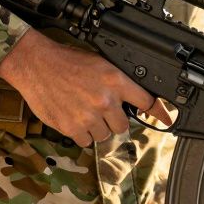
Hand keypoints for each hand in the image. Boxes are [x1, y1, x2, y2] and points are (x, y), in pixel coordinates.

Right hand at [0, 29, 170, 146]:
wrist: (37, 65)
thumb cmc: (66, 62)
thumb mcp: (100, 63)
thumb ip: (118, 81)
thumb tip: (133, 97)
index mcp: (115, 81)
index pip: (147, 102)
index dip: (157, 112)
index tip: (166, 120)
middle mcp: (105, 100)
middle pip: (124, 125)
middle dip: (114, 119)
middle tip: (101, 109)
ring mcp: (89, 116)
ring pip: (104, 134)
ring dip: (97, 127)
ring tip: (83, 111)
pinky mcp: (72, 127)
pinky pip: (86, 141)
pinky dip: (81, 133)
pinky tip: (74, 118)